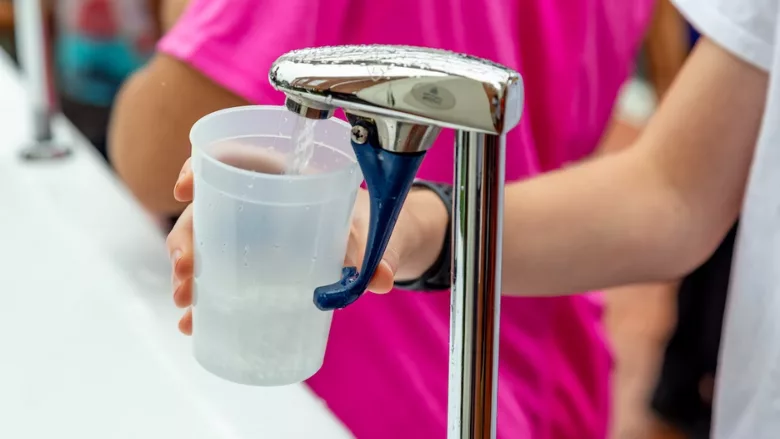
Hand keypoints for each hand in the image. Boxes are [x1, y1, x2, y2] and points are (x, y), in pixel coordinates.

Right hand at [166, 158, 446, 334]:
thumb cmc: (363, 227)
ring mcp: (249, 235)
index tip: (185, 190)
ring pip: (203, 245)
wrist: (371, 246)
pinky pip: (216, 276)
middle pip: (207, 209)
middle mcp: (258, 203)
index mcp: (283, 177)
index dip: (199, 168)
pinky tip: (193, 323)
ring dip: (186, 273)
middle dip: (185, 237)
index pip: (232, 160)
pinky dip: (202, 300)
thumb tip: (382, 279)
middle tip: (185, 269)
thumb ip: (373, 252)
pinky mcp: (249, 266)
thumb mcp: (368, 235)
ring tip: (186, 305)